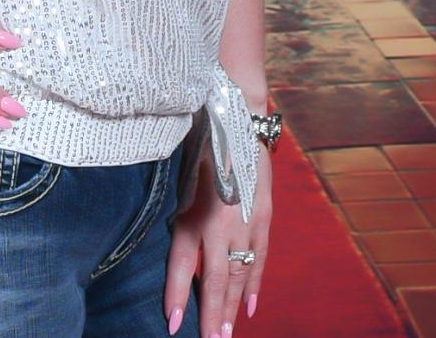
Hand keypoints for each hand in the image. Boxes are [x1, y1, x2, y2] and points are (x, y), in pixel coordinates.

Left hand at [164, 135, 271, 335]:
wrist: (239, 119)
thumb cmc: (202, 144)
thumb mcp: (183, 176)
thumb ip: (181, 212)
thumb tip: (176, 246)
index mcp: (196, 212)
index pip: (184, 265)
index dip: (177, 296)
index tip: (172, 325)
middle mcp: (222, 225)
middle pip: (216, 280)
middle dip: (211, 315)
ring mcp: (247, 224)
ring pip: (239, 276)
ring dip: (231, 308)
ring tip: (225, 335)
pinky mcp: (264, 218)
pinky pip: (259, 259)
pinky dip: (253, 285)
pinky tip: (248, 307)